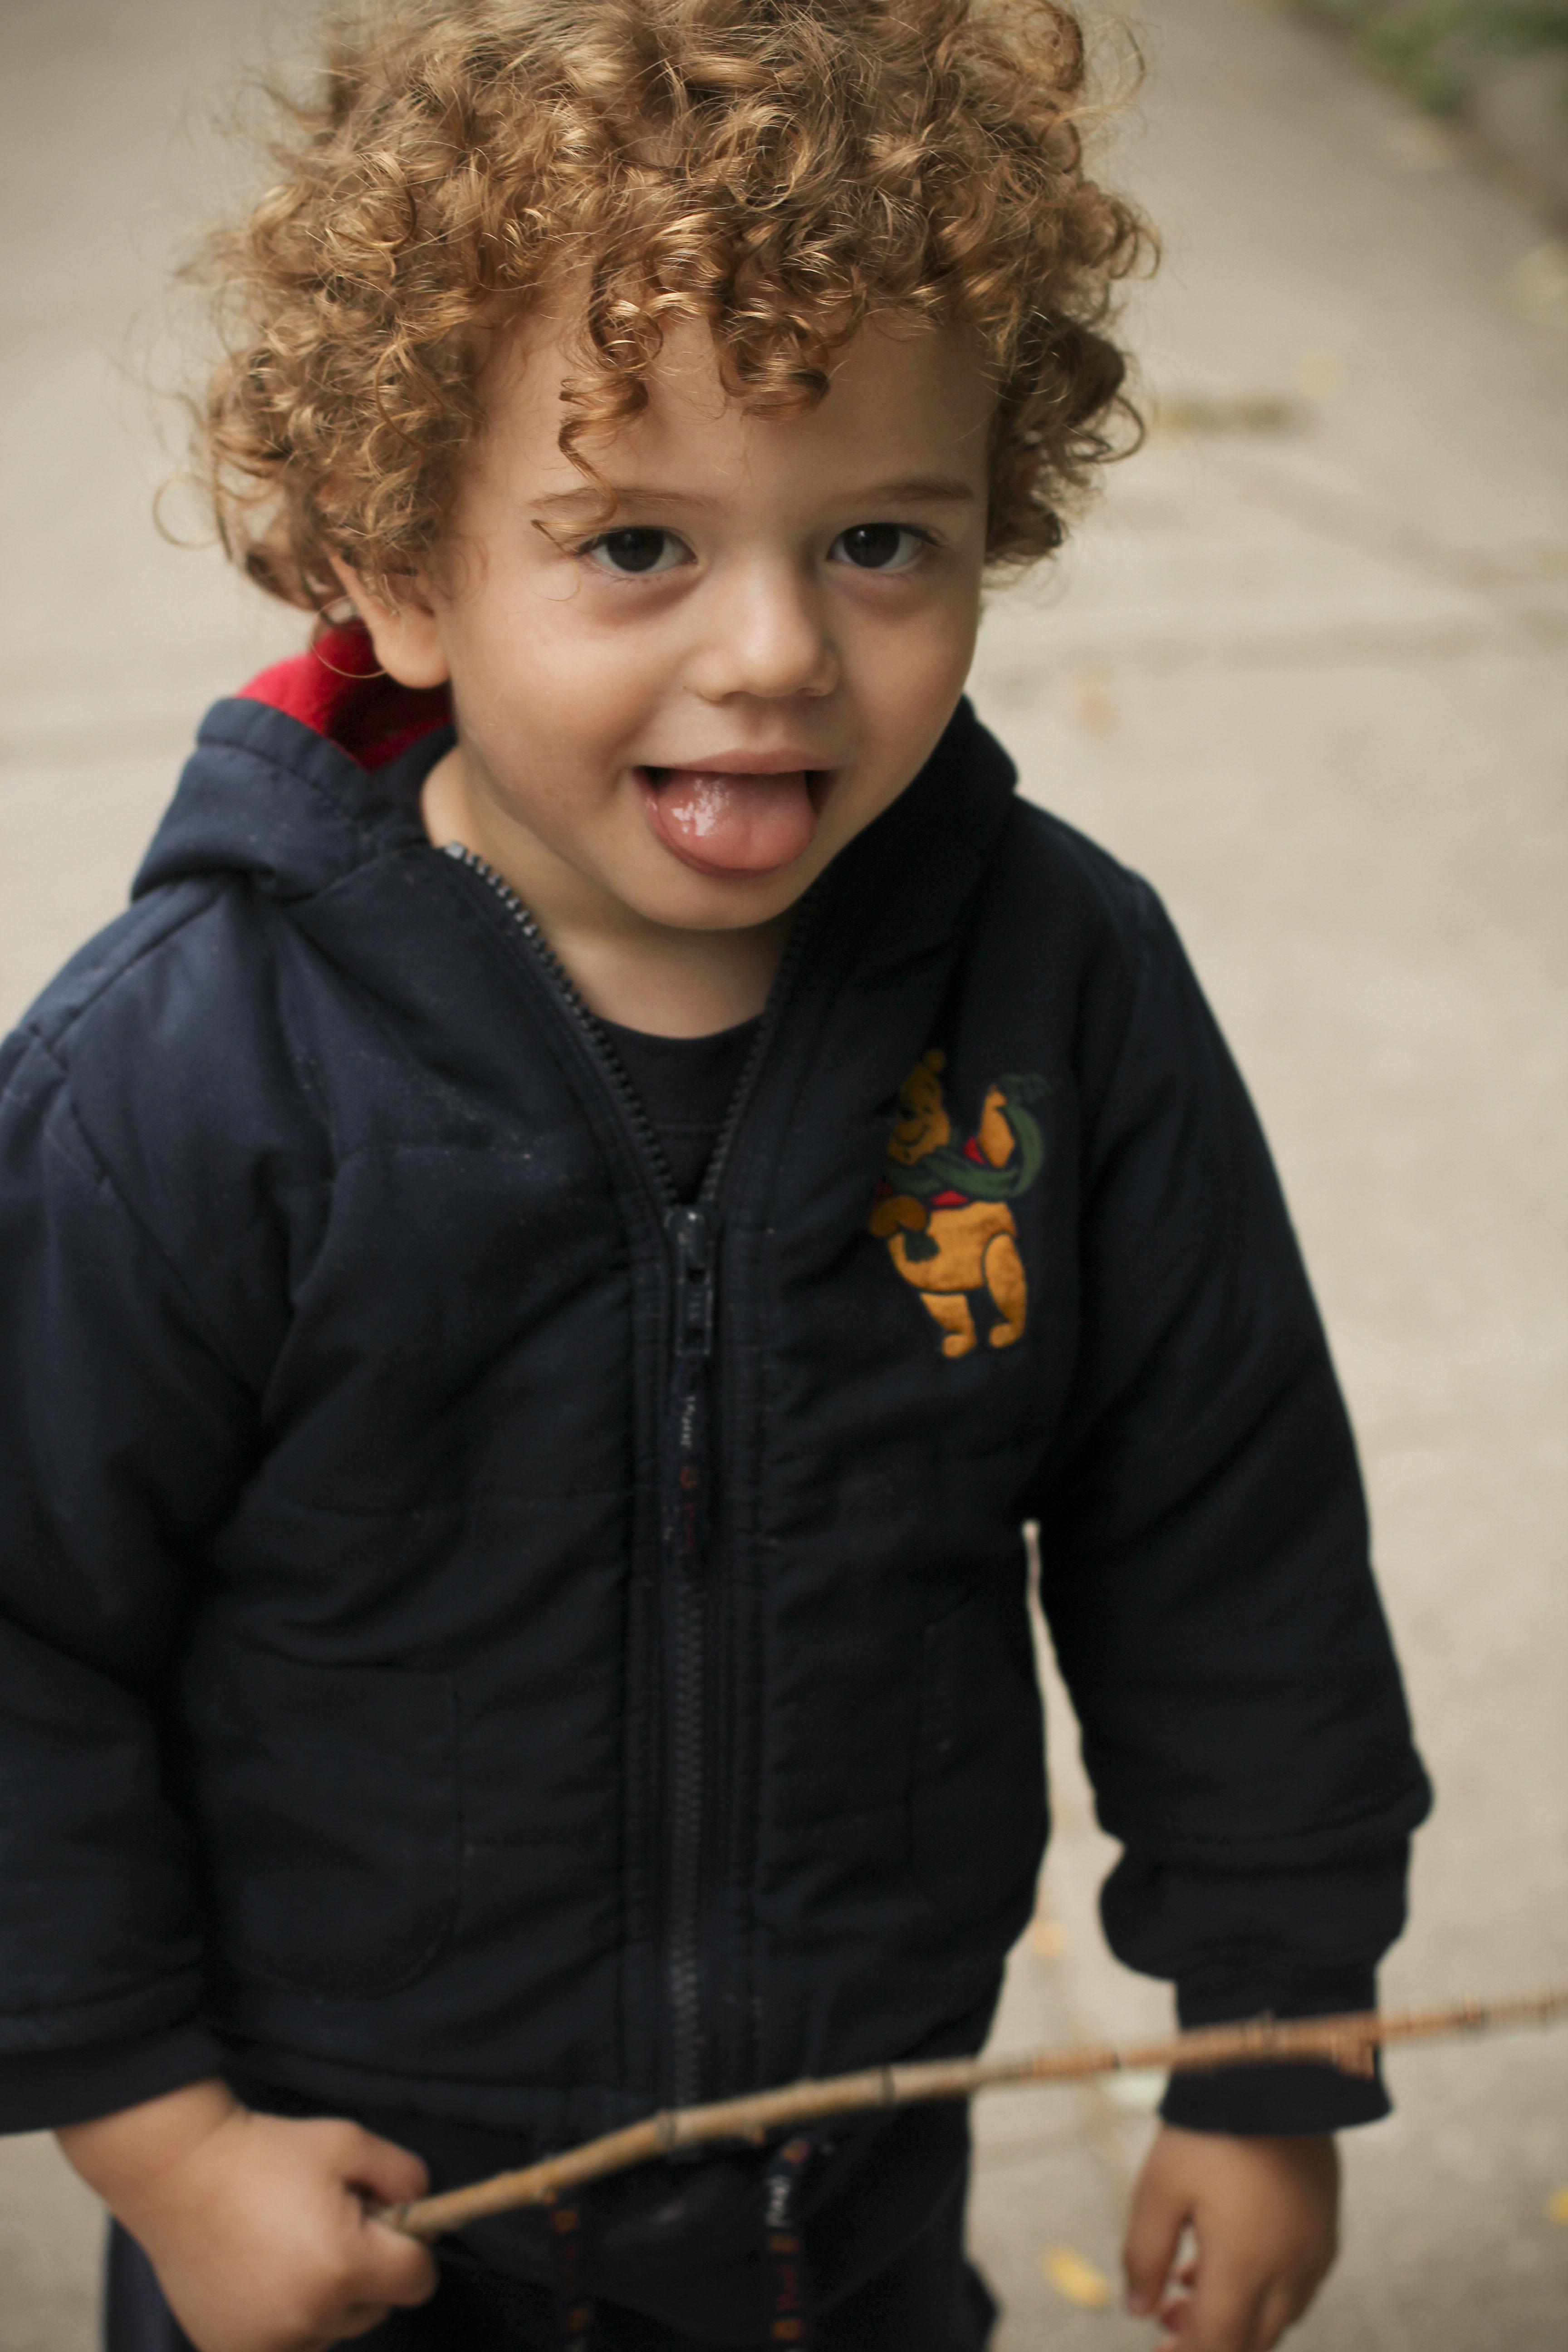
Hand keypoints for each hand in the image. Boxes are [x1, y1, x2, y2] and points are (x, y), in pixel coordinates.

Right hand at [59, 2077, 437, 2351]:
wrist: (179, 2174)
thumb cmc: (266, 2153)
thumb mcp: (350, 2142)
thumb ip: (404, 2177)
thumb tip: (423, 2212)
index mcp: (345, 2267)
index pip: (418, 2281)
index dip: (410, 2248)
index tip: (383, 2223)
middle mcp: (311, 2317)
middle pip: (376, 2308)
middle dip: (366, 2272)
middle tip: (327, 2225)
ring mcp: (269, 2344)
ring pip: (332, 2329)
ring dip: (326, 2299)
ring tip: (290, 2247)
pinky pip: (289, 2344)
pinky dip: (287, 2319)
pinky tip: (263, 2275)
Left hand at [1123, 2125, 1338, 2350]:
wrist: (1272, 2078)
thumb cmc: (1207, 2131)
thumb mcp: (1158, 2189)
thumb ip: (1145, 2256)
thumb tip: (1139, 2311)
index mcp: (1247, 2268)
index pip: (1219, 2345)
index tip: (1158, 2347)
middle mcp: (1290, 2271)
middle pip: (1252, 2341)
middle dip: (1209, 2340)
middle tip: (1168, 2316)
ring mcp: (1315, 2253)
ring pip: (1277, 2317)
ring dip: (1236, 2315)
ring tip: (1188, 2280)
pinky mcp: (1326, 2231)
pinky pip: (1298, 2285)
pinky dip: (1263, 2289)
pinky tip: (1229, 2257)